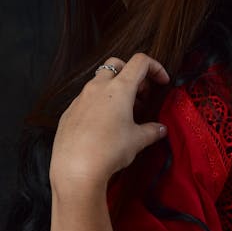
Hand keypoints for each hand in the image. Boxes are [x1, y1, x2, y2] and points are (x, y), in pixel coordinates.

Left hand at [49, 53, 169, 197]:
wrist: (76, 168)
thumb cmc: (109, 150)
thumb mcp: (137, 140)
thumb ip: (152, 130)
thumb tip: (160, 129)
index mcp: (119, 88)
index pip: (140, 62)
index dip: (155, 68)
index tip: (161, 81)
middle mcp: (98, 87)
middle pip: (117, 65)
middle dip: (132, 74)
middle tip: (141, 96)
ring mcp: (81, 98)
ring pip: (99, 81)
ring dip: (115, 89)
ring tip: (124, 112)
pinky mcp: (70, 111)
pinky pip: (86, 98)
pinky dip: (99, 103)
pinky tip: (104, 124)